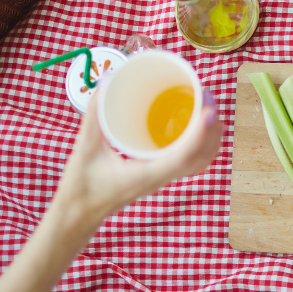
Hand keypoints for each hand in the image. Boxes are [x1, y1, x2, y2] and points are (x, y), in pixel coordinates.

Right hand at [54, 88, 221, 224]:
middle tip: (206, 95)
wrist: (81, 212)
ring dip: (210, 134)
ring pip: (201, 160)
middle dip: (211, 126)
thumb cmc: (81, 184)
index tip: (209, 110)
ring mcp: (164, 179)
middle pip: (201, 156)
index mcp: (145, 174)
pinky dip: (202, 142)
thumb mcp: (85, 147)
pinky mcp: (162, 175)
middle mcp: (161, 178)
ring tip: (206, 105)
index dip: (200, 134)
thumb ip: (94, 114)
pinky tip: (197, 125)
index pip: (183, 157)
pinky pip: (192, 161)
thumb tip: (108, 79)